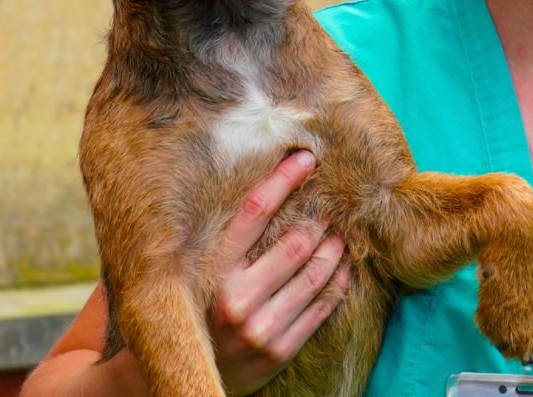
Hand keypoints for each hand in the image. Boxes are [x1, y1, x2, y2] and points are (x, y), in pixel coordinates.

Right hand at [209, 149, 351, 395]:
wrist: (190, 375)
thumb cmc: (197, 311)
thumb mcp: (199, 272)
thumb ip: (226, 238)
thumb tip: (264, 187)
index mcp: (211, 271)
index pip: (254, 211)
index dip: (283, 179)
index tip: (306, 158)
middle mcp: (236, 299)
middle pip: (294, 243)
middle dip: (319, 218)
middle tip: (331, 203)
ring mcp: (261, 328)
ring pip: (314, 274)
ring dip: (334, 248)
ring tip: (340, 234)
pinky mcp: (280, 350)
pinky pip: (321, 308)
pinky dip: (337, 282)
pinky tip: (343, 268)